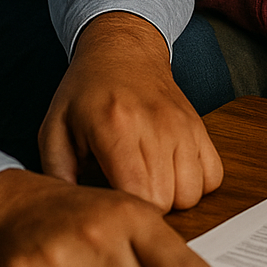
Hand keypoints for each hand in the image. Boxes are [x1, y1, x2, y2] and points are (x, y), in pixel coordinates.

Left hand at [39, 12, 222, 210]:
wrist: (123, 51)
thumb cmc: (86, 92)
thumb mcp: (54, 128)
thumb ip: (56, 173)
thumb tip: (69, 215)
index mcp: (116, 126)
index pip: (138, 194)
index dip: (125, 212)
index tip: (110, 205)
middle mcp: (156, 125)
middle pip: (168, 200)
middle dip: (147, 209)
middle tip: (126, 194)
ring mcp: (183, 126)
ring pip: (193, 193)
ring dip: (172, 199)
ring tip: (148, 185)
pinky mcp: (200, 127)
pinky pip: (213, 177)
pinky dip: (196, 185)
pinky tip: (171, 175)